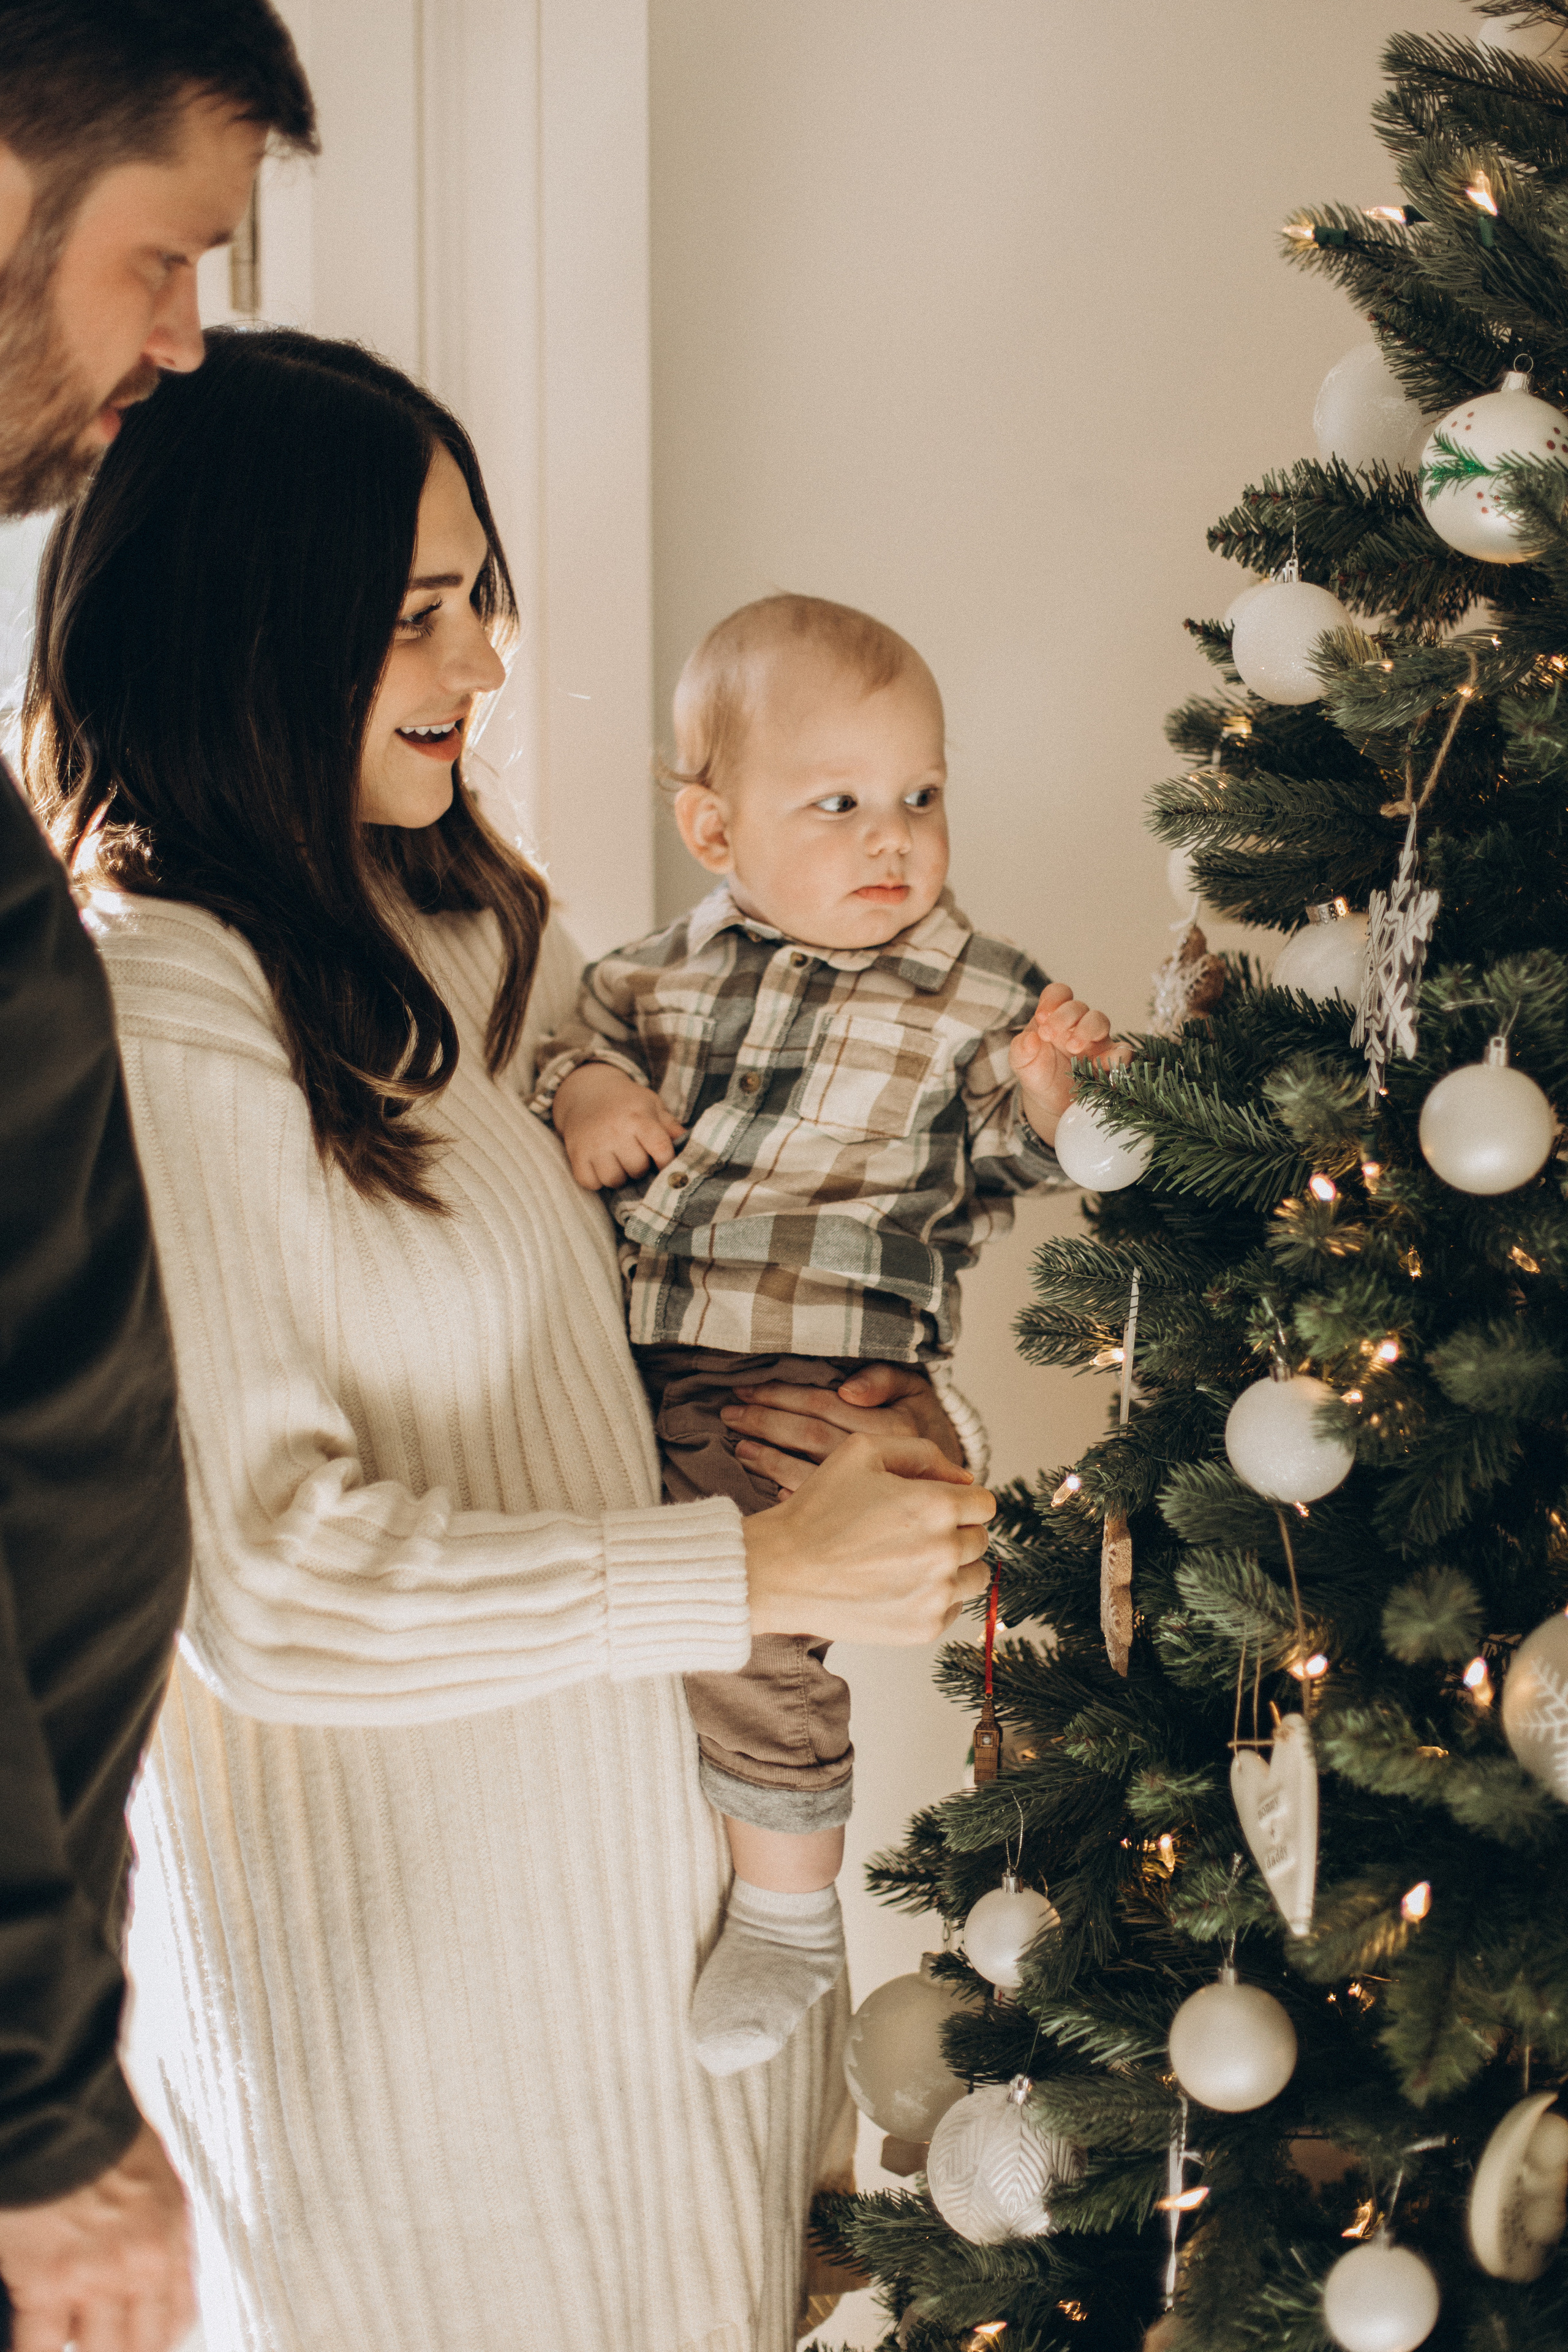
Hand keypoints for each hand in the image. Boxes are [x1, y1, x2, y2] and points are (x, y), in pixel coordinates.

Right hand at [0, 2119, 195, 2351]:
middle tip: (99, 2342)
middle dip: (116, 2349)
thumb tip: (150, 2270)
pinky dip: (31, 2351)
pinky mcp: (45, 2283)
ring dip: (77, 2348)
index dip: (154, 2341)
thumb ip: (155, 2233)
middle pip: (139, 2347)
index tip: (139, 2343)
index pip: (176, 2319)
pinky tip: (27, 2343)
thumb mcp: (155, 2180)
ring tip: (66, 2338)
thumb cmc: (102, 2131)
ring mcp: (95, 2279)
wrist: (62, 2108)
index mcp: (170, 2237)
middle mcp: (142, 2265)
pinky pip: (38, 2348)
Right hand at [551, 1061, 683, 1189]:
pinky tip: (601, 1166)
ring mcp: (593, 1143)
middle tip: (636, 1157)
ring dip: (620, 1176)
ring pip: (614, 1179)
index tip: (665, 1165)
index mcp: (638, 1117)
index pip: (660, 1148)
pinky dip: (597, 1180)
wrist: (586, 1091)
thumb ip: (671, 1127)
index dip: (666, 1163)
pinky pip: (590, 1182)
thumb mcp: (651, 1105)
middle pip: (637, 1168)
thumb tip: (694, 1146)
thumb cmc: (626, 1102)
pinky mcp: (575, 1154)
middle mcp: (615, 1130)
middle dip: (640, 1167)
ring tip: (619, 1162)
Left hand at [721, 1362, 964, 1483]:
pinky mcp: (856, 1516)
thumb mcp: (915, 1389)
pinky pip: (814, 1503)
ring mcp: (865, 1493)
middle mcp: (878, 1461)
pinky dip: (785, 1491)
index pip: (823, 1404)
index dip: (782, 1394)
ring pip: (804, 1472)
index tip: (748, 1389)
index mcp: (890, 1425)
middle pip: (808, 1436)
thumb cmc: (923, 1424)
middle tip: (732, 1415)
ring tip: (740, 1445)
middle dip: (765, 1422)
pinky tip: (764, 1483)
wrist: (954, 1481)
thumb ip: (885, 1379)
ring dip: (767, 1458)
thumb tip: (848, 1389)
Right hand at [744, 1432, 993, 1644]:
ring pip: (975, 1577)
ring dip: (953, 1567)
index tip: (933, 1507)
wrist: (780, 1570)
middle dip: (954, 1531)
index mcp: (937, 1505)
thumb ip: (922, 1452)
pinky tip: (897, 1586)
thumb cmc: (817, 1509)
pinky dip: (934, 1598)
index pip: (984, 1503)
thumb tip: (966, 1476)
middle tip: (910, 1533)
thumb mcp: (862, 1452)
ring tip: (908, 1561)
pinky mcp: (924, 1628)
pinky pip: (953, 1609)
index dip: (959, 1500)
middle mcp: (945, 1551)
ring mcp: (936, 1594)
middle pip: (980, 1539)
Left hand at [1008, 980, 1127, 1144]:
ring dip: (1087, 1029)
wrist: (1051, 1101)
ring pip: (1100, 1020)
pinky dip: (1116, 1055)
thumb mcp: (1021, 1062)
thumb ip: (1021, 1049)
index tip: (1041, 1018)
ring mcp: (1096, 1041)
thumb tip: (1030, 1039)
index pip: (1059, 993)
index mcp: (1055, 1017)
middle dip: (1063, 1017)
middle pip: (1078, 1006)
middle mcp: (1077, 1024)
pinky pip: (1123, 1051)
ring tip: (1073, 1047)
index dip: (1052, 1000)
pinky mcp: (1110, 1061)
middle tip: (1048, 1034)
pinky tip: (1099, 1065)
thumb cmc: (1038, 1073)